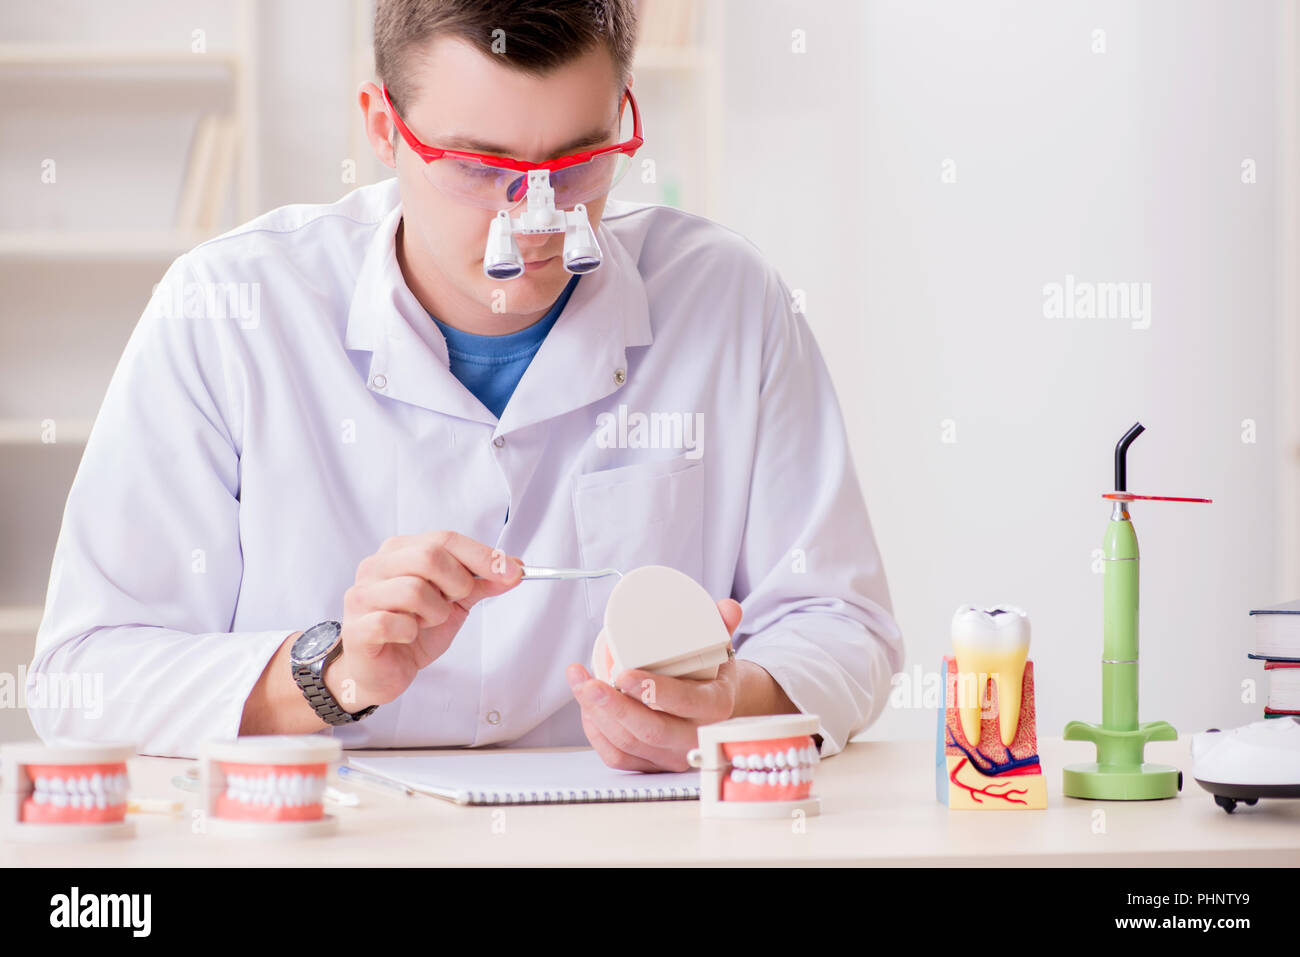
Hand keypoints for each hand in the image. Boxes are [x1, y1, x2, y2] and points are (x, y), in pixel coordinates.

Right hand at [325, 531, 521, 711]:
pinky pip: (394, 622)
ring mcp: (362, 596)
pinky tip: (407, 636)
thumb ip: (480, 583)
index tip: (513, 572)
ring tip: (425, 623)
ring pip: (413, 590)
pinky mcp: (356, 628)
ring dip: (434, 612)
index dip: (483, 555)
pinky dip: (411, 632)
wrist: (381, 672)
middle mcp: (376, 566)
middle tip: (455, 602)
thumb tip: (515, 568)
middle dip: (457, 584)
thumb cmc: (412, 631)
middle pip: (429, 556)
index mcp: (400, 551)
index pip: (445, 539)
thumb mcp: (454, 603)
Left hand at [566, 598, 743, 771]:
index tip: (623, 675)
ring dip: (597, 715)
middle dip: (614, 707)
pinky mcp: (652, 765)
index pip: (685, 703)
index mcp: (716, 706)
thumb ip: (721, 625)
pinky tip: (586, 708)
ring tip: (580, 683)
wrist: (715, 709)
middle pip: (651, 730)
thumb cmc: (711, 676)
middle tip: (590, 683)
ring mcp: (673, 757)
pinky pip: (618, 758)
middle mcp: (695, 737)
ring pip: (628, 745)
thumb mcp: (721, 649)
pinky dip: (597, 733)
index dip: (653, 691)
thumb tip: (726, 607)